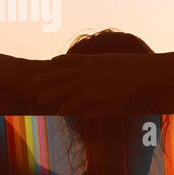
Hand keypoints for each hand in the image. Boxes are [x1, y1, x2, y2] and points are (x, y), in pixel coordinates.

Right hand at [30, 54, 145, 115]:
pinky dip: (62, 60)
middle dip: (49, 95)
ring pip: (62, 73)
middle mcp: (85, 81)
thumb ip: (97, 111)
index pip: (72, 103)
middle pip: (62, 89)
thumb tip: (82, 116)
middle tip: (39, 100)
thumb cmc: (127, 92)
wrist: (137, 71)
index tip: (58, 112)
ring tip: (36, 81)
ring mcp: (86, 68)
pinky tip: (53, 61)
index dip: (64, 108)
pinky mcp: (89, 58)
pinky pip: (72, 59)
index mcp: (91, 94)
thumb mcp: (113, 107)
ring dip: (48, 77)